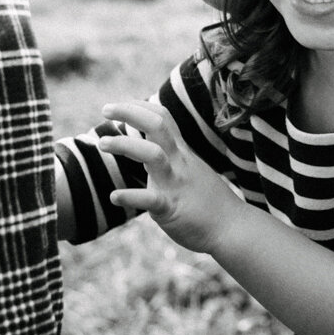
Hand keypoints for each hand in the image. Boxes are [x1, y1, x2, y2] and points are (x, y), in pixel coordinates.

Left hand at [97, 100, 244, 253]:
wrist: (232, 228)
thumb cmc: (208, 200)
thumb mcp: (191, 168)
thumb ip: (172, 155)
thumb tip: (152, 144)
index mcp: (181, 152)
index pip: (162, 117)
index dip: (138, 106)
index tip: (117, 105)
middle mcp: (179, 162)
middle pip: (158, 125)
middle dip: (130, 112)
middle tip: (105, 108)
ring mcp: (176, 184)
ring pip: (153, 154)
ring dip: (125, 145)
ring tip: (101, 143)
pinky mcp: (171, 208)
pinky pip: (151, 199)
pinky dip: (131, 196)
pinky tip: (114, 196)